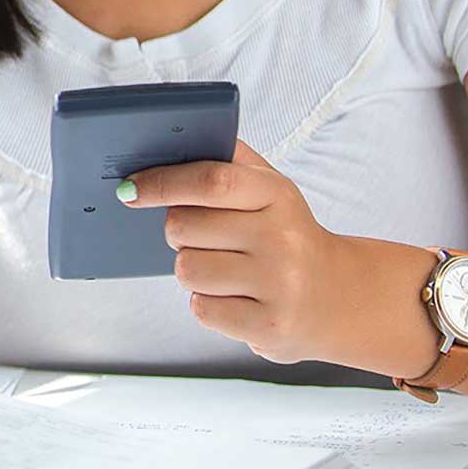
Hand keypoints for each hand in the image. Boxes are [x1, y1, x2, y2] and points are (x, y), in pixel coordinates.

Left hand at [118, 141, 355, 364]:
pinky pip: (201, 309)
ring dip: (193, 270)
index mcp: (278, 194)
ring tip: (225, 269)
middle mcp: (281, 238)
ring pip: (187, 269)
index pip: (210, 180)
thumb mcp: (271, 189)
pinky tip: (234, 296)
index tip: (130, 189)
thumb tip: (170, 142)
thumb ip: (228, 161)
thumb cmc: (287, 235)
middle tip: (202, 236)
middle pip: (184, 227)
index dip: (162, 182)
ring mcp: (277, 284)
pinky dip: (207, 303)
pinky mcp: (268, 325)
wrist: (337, 296)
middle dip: (178, 232)